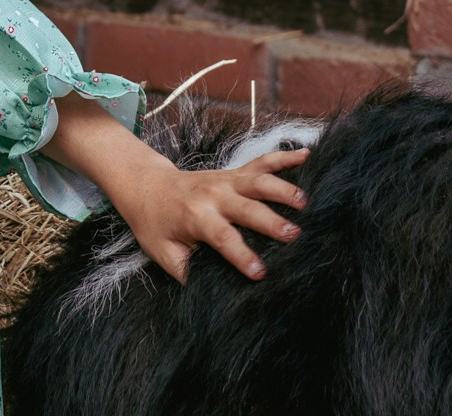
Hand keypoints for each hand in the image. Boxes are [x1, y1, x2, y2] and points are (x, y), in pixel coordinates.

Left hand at [113, 146, 308, 281]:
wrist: (145, 184)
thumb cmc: (155, 222)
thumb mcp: (163, 252)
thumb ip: (187, 271)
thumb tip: (213, 296)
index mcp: (195, 216)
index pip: (221, 237)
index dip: (241, 255)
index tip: (260, 273)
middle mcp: (212, 194)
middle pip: (246, 207)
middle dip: (270, 220)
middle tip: (295, 235)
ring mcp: (225, 180)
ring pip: (257, 180)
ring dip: (282, 188)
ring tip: (306, 201)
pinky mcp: (233, 173)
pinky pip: (261, 162)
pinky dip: (284, 158)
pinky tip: (306, 156)